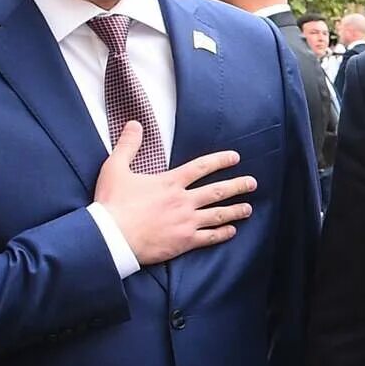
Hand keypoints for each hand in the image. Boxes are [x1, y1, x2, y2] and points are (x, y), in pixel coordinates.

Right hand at [95, 122, 256, 265]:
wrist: (111, 236)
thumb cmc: (112, 203)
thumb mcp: (115, 168)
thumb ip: (128, 145)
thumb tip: (135, 124)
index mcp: (170, 182)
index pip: (201, 167)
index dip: (220, 160)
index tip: (235, 157)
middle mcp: (183, 201)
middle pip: (217, 191)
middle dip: (238, 185)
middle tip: (252, 183)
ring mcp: (186, 222)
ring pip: (218, 215)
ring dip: (235, 210)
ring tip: (248, 208)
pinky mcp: (184, 241)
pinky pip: (209, 237)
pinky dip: (223, 234)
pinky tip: (232, 231)